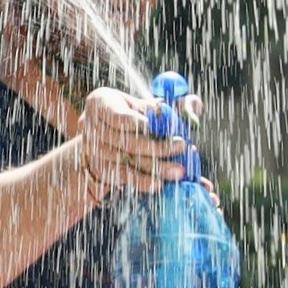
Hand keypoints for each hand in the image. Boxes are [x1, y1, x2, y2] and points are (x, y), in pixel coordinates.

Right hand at [74, 85, 192, 196]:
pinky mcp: (101, 169)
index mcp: (101, 103)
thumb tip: (194, 104)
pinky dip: (143, 181)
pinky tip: (159, 184)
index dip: (139, 123)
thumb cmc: (132, 117)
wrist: (108, 140)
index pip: (119, 116)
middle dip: (158, 147)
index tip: (160, 127)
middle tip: (182, 147)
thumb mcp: (146, 106)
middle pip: (128, 141)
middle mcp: (92, 127)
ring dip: (156, 167)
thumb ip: (170, 105)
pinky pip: (124, 177)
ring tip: (179, 170)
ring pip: (129, 161)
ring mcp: (95, 150)